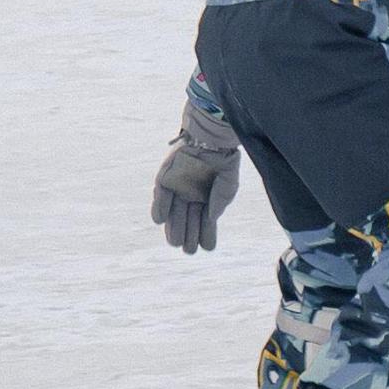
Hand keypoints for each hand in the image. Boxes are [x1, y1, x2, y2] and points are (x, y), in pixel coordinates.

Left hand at [152, 99, 243, 254]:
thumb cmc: (223, 160)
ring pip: (173, 212)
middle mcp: (190, 196)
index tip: (207, 248)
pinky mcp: (165, 178)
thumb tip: (212, 218)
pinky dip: (159, 208)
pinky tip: (161, 221)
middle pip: (187, 221)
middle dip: (188, 236)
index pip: (204, 222)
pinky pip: (160, 195)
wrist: (212, 138)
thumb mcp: (228, 184)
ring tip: (175, 242)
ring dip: (173, 227)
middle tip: (189, 250)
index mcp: (206, 200)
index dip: (205, 235)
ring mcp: (177, 188)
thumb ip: (220, 200)